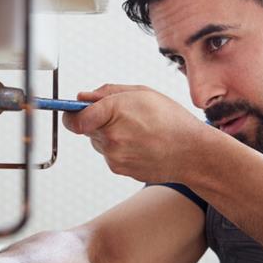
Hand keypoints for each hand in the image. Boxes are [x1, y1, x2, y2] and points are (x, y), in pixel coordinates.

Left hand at [61, 84, 208, 183]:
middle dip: (97, 121)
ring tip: (137, 131)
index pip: (74, 118)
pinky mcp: (119, 169)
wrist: (192, 153)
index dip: (71, 113)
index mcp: (114, 112)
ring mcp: (114, 156)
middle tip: (122, 116)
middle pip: (85, 128)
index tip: (72, 111)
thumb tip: (82, 97)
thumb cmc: (172, 120)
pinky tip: (140, 144)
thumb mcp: (142, 93)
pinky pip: (109, 155)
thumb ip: (107, 92)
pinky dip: (119, 149)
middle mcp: (111, 137)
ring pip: (98, 142)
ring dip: (109, 135)